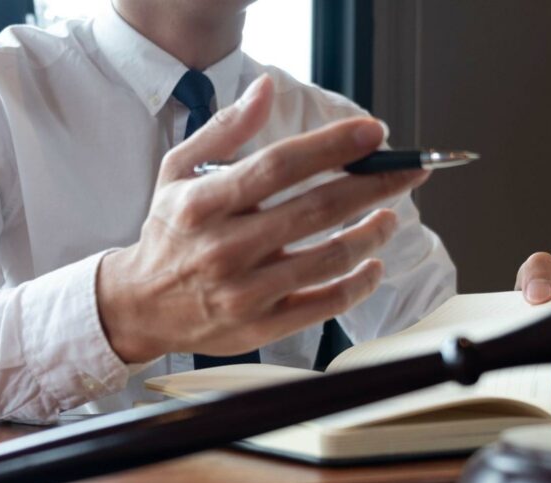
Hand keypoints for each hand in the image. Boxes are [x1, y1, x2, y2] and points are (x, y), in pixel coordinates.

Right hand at [97, 74, 429, 362]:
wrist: (140, 306)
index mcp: (204, 204)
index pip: (279, 166)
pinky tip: (373, 263)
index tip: (373, 133)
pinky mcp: (261, 326)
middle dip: (373, 186)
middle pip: (316, 210)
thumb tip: (266, 89)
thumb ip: (224, 130)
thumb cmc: (168, 233)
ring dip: (371, 234)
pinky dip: (359, 284)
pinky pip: (325, 305)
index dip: (332, 146)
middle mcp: (225, 248)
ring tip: (389, 215)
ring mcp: (245, 293)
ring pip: (328, 259)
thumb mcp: (178, 172)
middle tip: (409, 171)